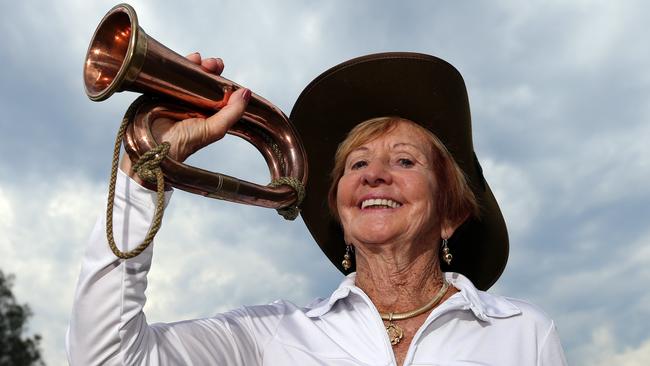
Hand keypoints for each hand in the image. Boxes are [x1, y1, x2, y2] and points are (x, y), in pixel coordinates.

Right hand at [120, 52, 250, 185]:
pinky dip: (178, 64)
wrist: (153, 146)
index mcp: (207, 114)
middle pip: (203, 80)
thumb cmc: (184, 143)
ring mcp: (176, 97)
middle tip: (213, 64)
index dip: (221, 80)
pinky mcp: (159, 92)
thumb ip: (232, 112)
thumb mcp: (214, 129)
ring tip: (200, 60)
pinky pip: (169, 74)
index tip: (223, 72)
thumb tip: (246, 92)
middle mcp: (192, 105)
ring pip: (188, 75)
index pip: (217, 92)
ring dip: (196, 64)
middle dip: (210, 69)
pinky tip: (187, 59)